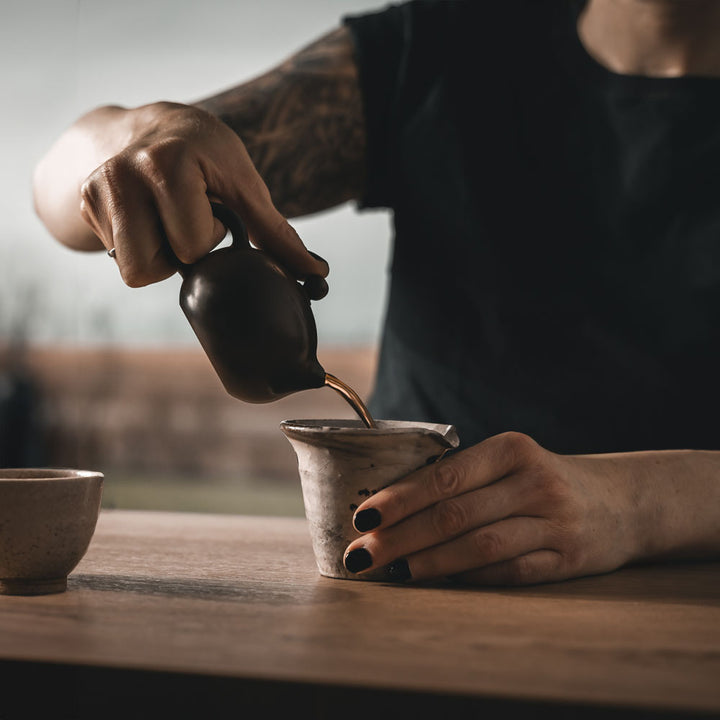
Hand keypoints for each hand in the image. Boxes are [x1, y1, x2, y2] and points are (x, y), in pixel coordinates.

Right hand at [34, 102, 327, 287]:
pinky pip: (116, 256)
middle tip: (187, 216)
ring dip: (158, 254)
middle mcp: (124, 173)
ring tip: (168, 218)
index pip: (192, 247)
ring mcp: (98, 187)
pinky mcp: (85, 201)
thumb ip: (275, 231)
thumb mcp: (243, 180)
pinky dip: (139, 245)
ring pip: (132, 269)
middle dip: (181, 250)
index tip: (212, 207)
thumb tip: (318, 273)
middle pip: (153, 266)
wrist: (145, 124)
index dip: (210, 237)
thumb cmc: (204, 151)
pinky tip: (147, 214)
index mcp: (168, 163)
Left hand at [343, 432, 647, 584]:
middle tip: (362, 555)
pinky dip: (468, 579)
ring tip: (392, 572)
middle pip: (455, 515)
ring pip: (479, 547)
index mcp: (511, 449)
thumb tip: (388, 508)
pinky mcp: (566, 559)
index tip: (363, 517)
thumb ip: (460, 476)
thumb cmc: (540, 479)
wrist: (619, 501)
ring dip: (428, 563)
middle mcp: (534, 482)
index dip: (400, 499)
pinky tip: (437, 581)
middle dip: (401, 537)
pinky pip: (508, 573)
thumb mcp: (507, 461)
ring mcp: (554, 522)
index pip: (444, 476)